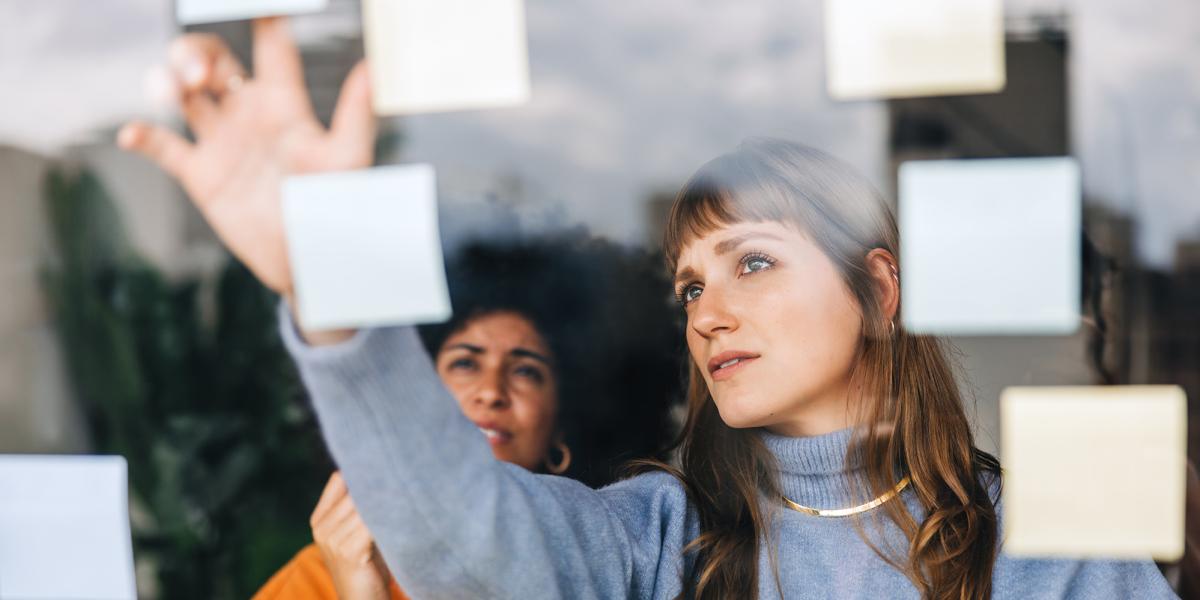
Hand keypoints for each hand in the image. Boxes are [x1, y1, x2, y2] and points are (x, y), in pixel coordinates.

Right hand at [117, 18, 374, 296]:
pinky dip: (143, 136)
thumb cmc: (336, 208)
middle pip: (213, 61)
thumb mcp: (348, 159)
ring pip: (183, 94)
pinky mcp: (202, 174)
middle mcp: (250, 115)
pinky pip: (163, 147)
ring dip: (168, 82)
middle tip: (200, 72)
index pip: (272, 48)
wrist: (310, 260)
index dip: (263, 18)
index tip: (254, 2)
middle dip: (198, 53)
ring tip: (171, 91)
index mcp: (285, 104)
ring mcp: (222, 142)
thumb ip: (355, 114)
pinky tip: (133, 134)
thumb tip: (371, 68)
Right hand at [311, 472, 393, 599]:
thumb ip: (358, 507)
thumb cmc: (367, 564)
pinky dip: (388, 517)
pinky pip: (371, 524)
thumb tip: (381, 472)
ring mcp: (333, 540)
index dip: (361, 469)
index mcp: (320, 519)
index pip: (338, 480)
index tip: (386, 460)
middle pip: (354, 491)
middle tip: (405, 472)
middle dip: (380, 483)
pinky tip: (403, 513)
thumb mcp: (356, 532)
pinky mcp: (349, 552)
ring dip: (388, 499)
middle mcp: (322, 528)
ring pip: (365, 506)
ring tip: (408, 490)